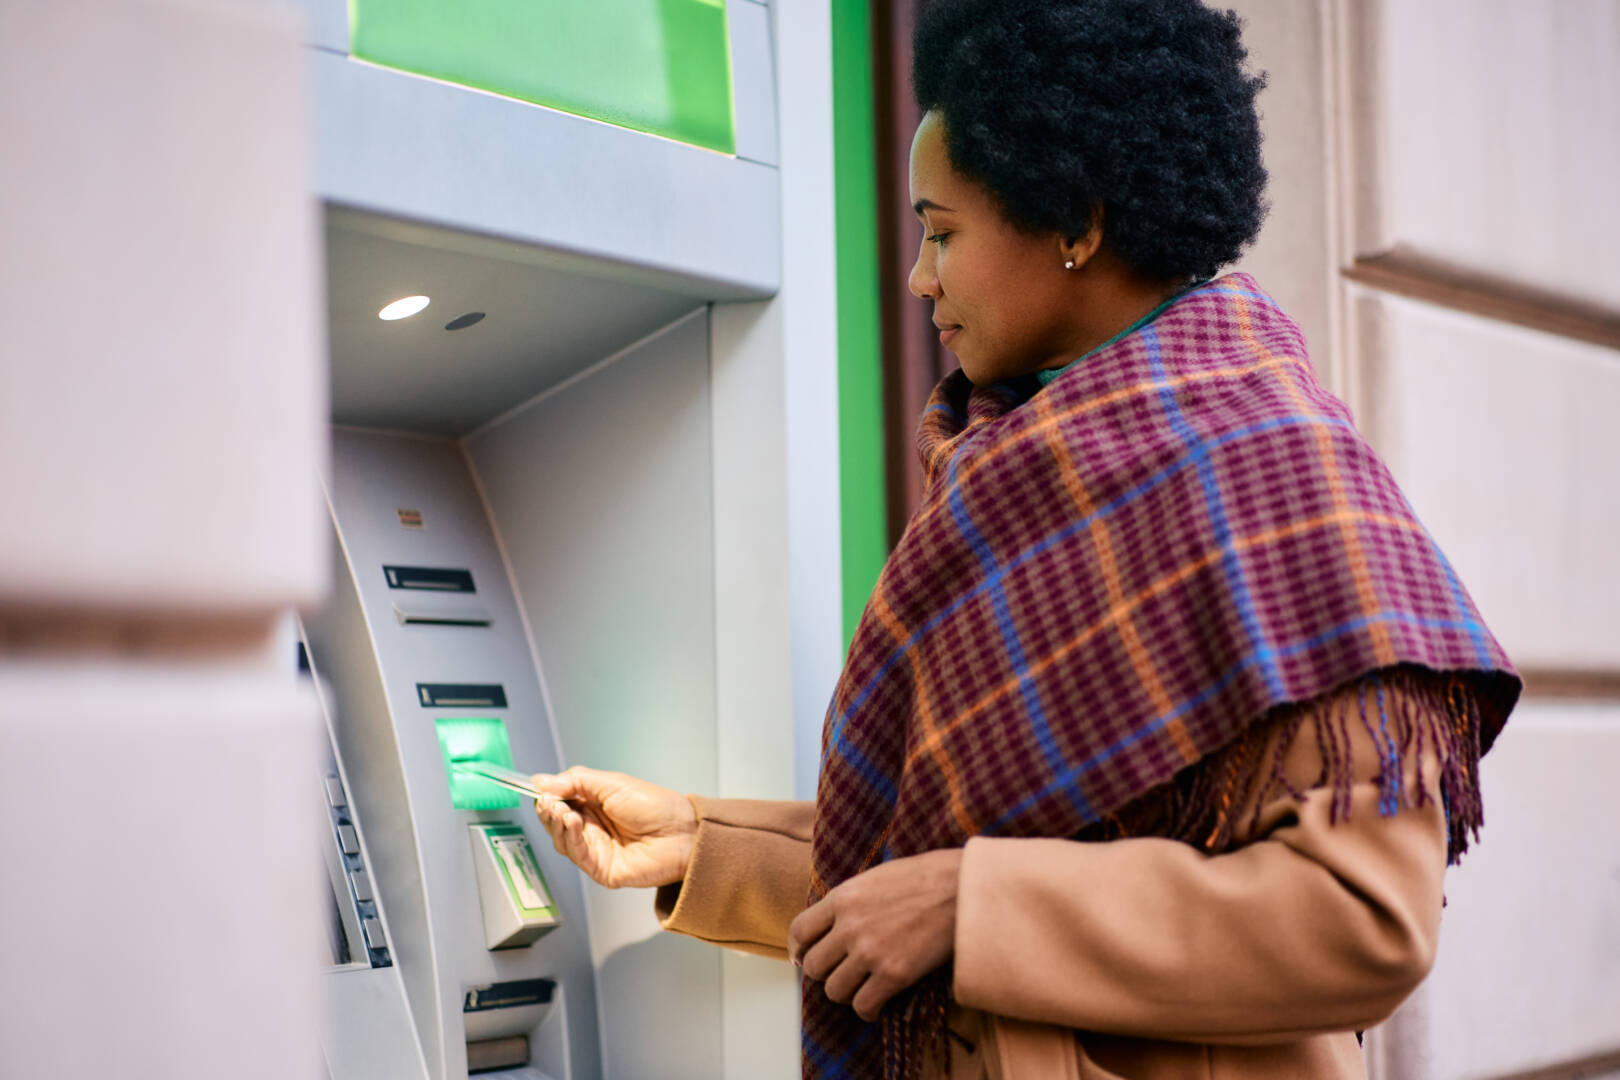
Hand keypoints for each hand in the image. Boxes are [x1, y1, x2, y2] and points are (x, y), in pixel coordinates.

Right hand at [530, 766, 696, 888]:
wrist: (682, 833)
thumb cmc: (656, 806)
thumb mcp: (612, 784)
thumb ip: (576, 782)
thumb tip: (542, 781)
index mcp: (595, 805)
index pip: (561, 802)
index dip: (548, 797)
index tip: (537, 789)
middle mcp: (593, 828)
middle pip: (556, 823)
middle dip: (549, 811)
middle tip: (549, 801)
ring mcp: (595, 850)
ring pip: (562, 840)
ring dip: (558, 824)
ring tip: (564, 811)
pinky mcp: (600, 869)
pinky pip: (576, 855)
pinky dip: (571, 838)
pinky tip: (573, 823)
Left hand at [787, 849, 962, 1021]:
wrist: (961, 888)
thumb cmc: (926, 877)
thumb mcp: (877, 877)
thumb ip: (852, 899)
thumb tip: (836, 921)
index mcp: (843, 898)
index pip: (799, 931)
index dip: (799, 950)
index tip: (804, 958)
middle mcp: (849, 926)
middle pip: (813, 966)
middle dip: (825, 973)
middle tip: (842, 973)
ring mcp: (870, 951)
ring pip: (834, 990)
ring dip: (846, 993)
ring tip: (862, 988)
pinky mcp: (893, 974)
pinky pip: (863, 1006)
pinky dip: (867, 1010)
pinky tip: (877, 1004)